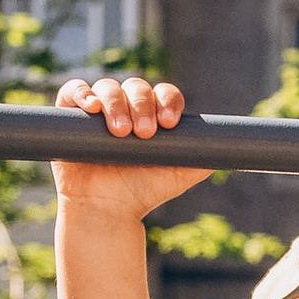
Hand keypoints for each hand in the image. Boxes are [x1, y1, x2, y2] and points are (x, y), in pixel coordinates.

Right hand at [51, 73, 210, 219]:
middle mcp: (126, 108)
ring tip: (121, 133)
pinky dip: (82, 93)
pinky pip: (73, 90)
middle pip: (137, 87)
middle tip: (144, 134)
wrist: (106, 210)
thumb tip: (230, 146)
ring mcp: (97, 110)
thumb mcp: (181, 175)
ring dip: (117, 104)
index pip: (163, 94)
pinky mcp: (69, 114)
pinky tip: (92, 107)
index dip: (167, 101)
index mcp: (152, 115)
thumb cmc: (142, 192)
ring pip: (108, 87)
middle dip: (143, 106)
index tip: (170, 123)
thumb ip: (203, 158)